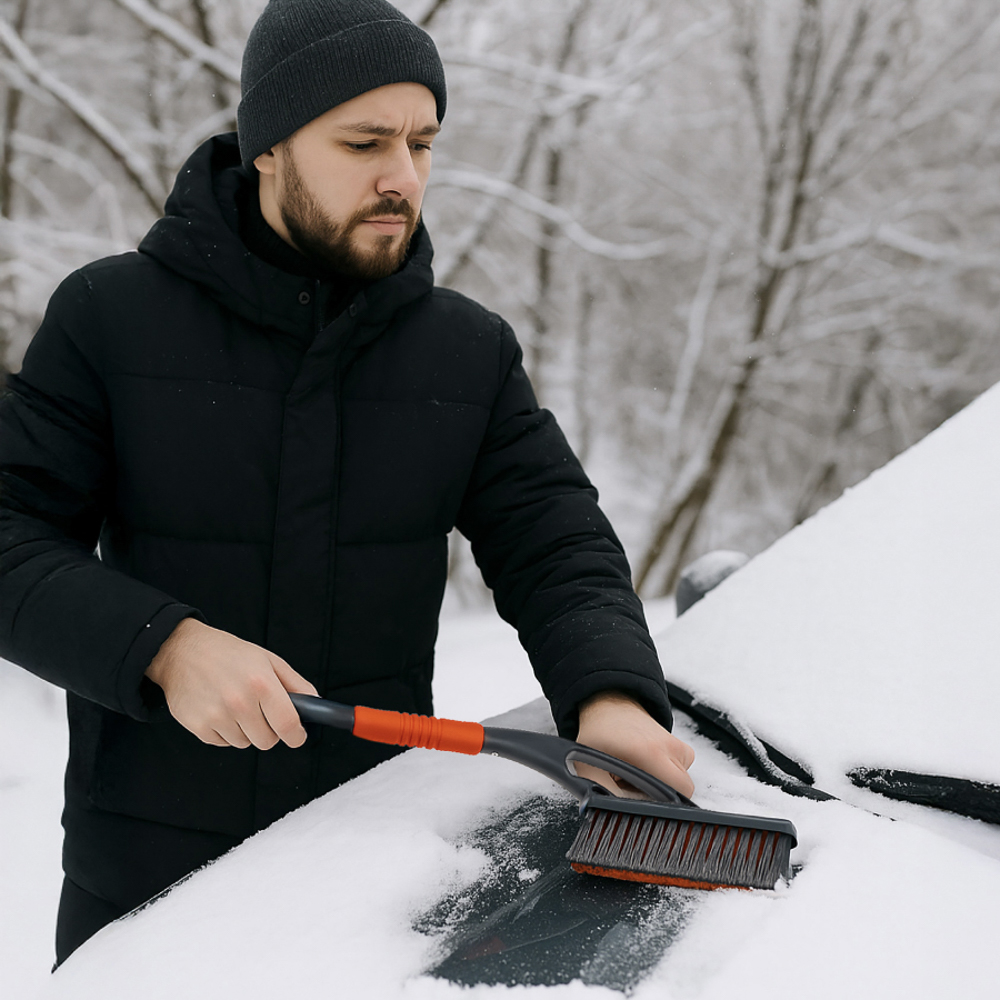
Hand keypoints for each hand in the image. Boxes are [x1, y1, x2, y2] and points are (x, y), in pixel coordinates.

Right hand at [145, 618, 317, 749]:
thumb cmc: (228, 654)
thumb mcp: (268, 660)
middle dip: (269, 730)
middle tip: (261, 711)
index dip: (297, 735)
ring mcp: (217, 716)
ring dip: (245, 730)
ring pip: (245, 743)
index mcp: (261, 683)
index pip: (288, 725)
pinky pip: (223, 743)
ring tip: (236, 704)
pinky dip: (225, 732)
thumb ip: (295, 683)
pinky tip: (219, 709)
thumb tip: (315, 703)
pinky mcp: (198, 726)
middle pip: (267, 741)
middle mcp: (239, 702)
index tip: (297, 736)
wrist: (181, 651)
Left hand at [574, 690, 695, 799]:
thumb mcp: (588, 767)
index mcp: (648, 752)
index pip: (673, 794)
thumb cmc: (599, 734)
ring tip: (638, 775)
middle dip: (662, 797)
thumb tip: (610, 813)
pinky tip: (647, 767)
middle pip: (683, 789)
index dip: (657, 806)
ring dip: (664, 785)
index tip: (637, 800)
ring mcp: (676, 744)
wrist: (608, 706)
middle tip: (635, 788)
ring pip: (682, 781)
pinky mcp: (680, 745)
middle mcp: (667, 746)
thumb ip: (599, 794)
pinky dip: (668, 774)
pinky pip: (683, 769)